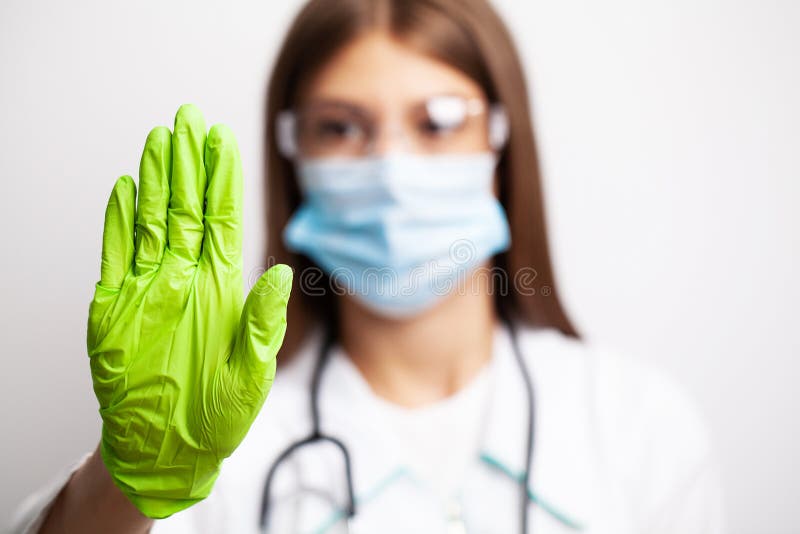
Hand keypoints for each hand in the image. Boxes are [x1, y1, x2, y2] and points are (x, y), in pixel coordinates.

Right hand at [87, 104, 291, 518]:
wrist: (168, 447)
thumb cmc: (217, 414)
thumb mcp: (251, 372)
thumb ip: (263, 321)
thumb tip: (281, 271)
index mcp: (223, 287)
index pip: (223, 220)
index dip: (222, 180)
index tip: (222, 140)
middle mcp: (188, 278)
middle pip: (188, 209)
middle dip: (189, 164)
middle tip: (188, 119)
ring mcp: (150, 288)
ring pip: (153, 221)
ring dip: (156, 181)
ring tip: (159, 141)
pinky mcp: (115, 306)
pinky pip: (115, 256)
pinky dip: (117, 223)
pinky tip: (125, 190)